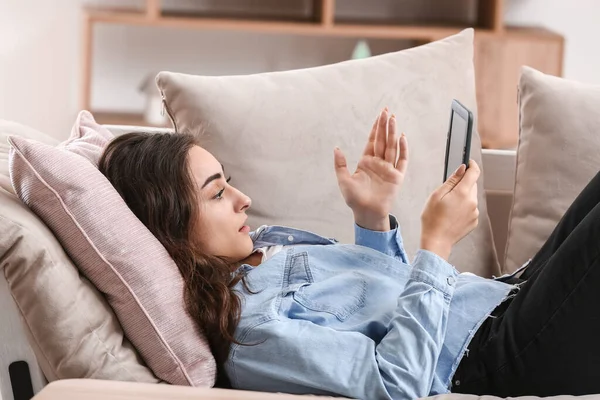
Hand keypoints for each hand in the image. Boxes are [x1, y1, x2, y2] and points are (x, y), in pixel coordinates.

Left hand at [334, 108, 408, 230]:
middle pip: (383, 140)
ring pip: (392, 147)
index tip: (379, 115)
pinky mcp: (397, 177)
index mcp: (366, 162)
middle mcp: (379, 163)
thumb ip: (340, 164)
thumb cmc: (354, 199)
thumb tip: (337, 148)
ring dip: (393, 133)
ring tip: (393, 119)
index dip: (376, 128)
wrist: (366, 213)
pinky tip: (402, 137)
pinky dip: (403, 149)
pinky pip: (402, 160)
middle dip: (384, 126)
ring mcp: (388, 169)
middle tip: (386, 111)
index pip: (372, 141)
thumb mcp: (343, 180)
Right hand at [420, 160, 479, 259]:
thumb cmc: (432, 219)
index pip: (474, 173)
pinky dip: (463, 208)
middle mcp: (472, 202)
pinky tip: (452, 214)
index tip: (468, 163)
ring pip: (471, 197)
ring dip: (462, 197)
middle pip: (472, 185)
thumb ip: (451, 180)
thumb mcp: (437, 195)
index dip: (472, 165)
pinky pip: (471, 208)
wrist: (437, 241)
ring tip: (448, 206)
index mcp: (463, 193)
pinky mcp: (474, 221)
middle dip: (462, 184)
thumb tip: (462, 169)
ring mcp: (475, 212)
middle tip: (448, 192)